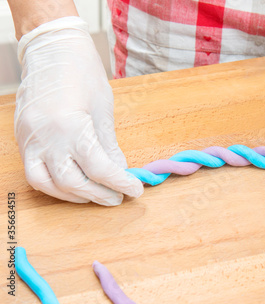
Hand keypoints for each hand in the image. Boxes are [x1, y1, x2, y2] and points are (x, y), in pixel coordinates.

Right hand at [14, 17, 142, 205]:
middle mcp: (45, 138)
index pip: (98, 167)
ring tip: (96, 194)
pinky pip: (34, 172)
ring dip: (74, 195)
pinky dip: (54, 184)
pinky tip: (72, 184)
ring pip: (47, 184)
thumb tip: (119, 170)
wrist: (51, 49)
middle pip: (72, 182)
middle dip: (98, 194)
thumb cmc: (82, 73)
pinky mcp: (22, 138)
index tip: (134, 190)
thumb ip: (109, 144)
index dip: (119, 182)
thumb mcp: (103, 109)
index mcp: (70, 127)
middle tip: (117, 197)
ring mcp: (29, 139)